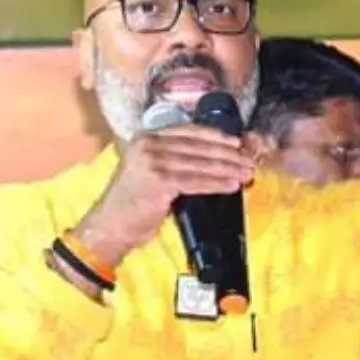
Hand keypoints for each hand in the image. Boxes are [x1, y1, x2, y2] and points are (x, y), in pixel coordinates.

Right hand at [72, 125, 254, 264]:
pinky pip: (197, 181)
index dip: (216, 136)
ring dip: (228, 169)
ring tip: (247, 173)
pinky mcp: (159, 180)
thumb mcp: (150, 173)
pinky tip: (232, 185)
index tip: (236, 142)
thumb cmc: (131, 204)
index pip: (188, 131)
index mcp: (146, 138)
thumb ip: (174, 161)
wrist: (108, 227)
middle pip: (198, 146)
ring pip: (201, 163)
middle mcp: (148, 144)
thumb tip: (213, 160)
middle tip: (250, 160)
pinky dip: (217, 183)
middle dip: (228, 154)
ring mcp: (153, 161)